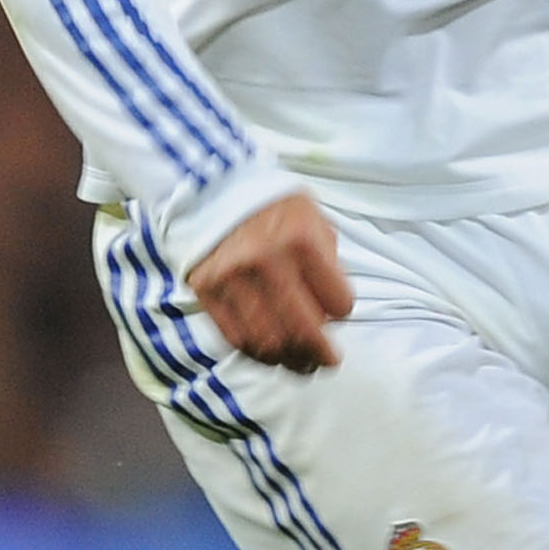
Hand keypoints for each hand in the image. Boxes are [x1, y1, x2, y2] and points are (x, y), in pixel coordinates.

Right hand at [188, 192, 353, 372]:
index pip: (337, 302)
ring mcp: (232, 278)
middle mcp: (266, 260)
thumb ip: (327, 260)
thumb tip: (332, 309)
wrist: (210, 187)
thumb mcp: (312, 217)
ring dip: (289, 360)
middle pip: (303, 330)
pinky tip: (270, 353)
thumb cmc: (271, 204)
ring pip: (268, 342)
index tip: (338, 313)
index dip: (342, 312)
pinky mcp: (206, 291)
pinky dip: (257, 353)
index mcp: (301, 239)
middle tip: (327, 361)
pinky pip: (236, 338)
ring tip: (301, 363)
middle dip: (321, 354)